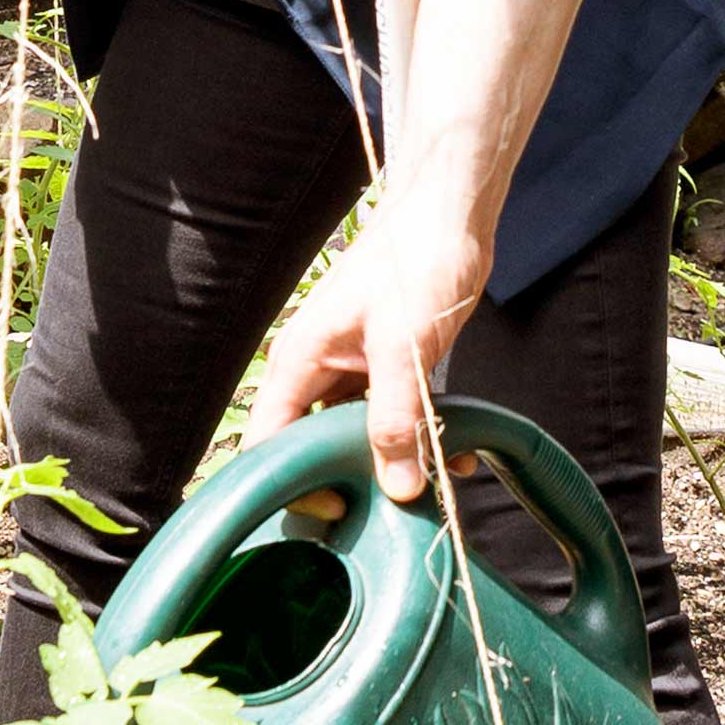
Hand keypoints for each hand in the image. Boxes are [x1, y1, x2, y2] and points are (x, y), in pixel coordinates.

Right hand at [253, 201, 491, 501]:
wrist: (450, 214)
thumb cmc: (415, 261)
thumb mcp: (402, 347)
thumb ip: (395, 420)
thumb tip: (396, 487)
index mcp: (300, 360)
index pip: (269, 442)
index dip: (293, 484)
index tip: (339, 511)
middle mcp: (318, 368)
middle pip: (313, 445)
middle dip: (351, 480)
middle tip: (392, 507)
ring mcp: (352, 368)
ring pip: (357, 435)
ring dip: (394, 461)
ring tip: (434, 482)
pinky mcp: (386, 366)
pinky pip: (392, 416)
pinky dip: (420, 437)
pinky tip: (454, 451)